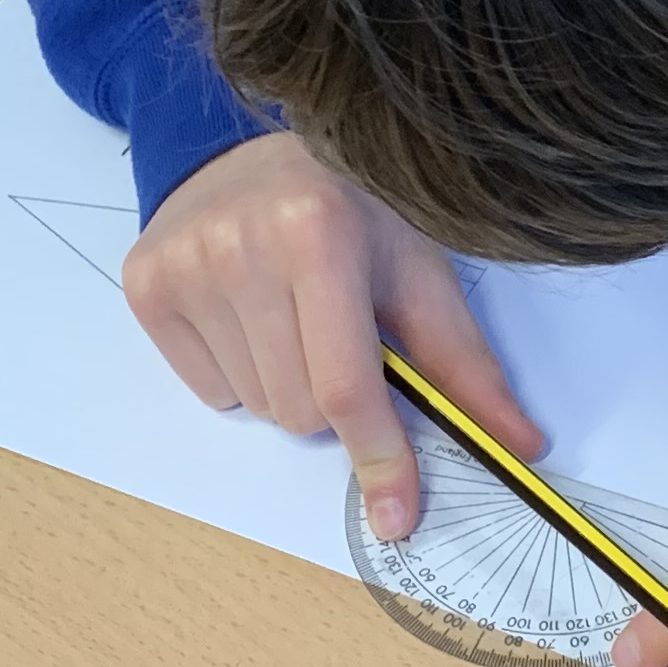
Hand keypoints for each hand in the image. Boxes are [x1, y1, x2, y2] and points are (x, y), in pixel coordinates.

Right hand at [122, 135, 541, 541]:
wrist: (248, 150)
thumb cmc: (350, 210)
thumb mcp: (418, 269)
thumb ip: (465, 365)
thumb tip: (521, 445)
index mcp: (319, 235)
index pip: (346, 385)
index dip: (379, 456)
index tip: (398, 516)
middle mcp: (241, 247)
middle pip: (297, 412)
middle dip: (332, 402)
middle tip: (339, 337)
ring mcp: (184, 267)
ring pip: (254, 407)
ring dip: (287, 386)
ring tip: (292, 317)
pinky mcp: (146, 284)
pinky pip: (209, 391)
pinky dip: (239, 373)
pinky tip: (248, 315)